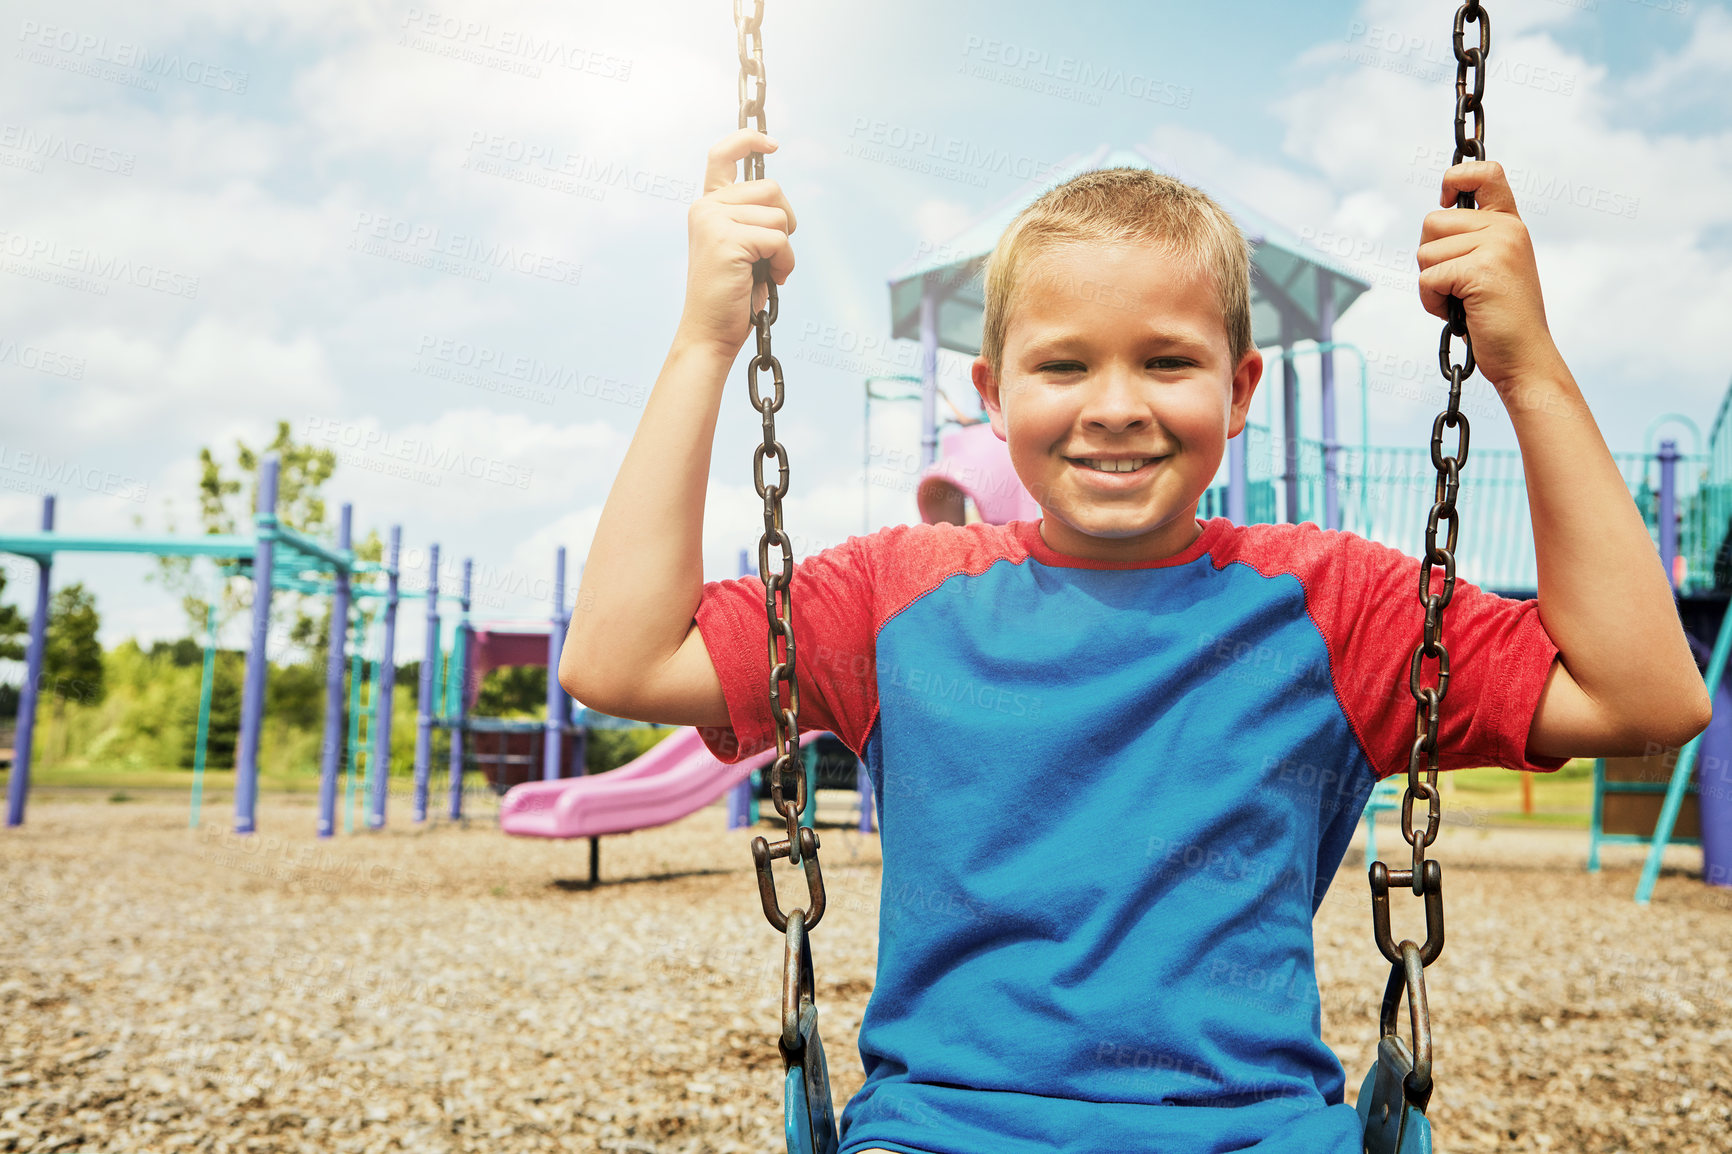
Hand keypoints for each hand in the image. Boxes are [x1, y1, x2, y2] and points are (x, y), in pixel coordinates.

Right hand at [675, 129, 797, 358]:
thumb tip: (778, 200)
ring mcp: (713, 221)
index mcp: (708, 206)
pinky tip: (773, 278)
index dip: (748, 140)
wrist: (710, 332)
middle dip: (785, 221)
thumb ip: (750, 217)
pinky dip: (785, 261)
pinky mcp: (727, 240)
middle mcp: (706, 207)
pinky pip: (779, 238)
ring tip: (771, 270)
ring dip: (786, 247)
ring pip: (778, 215)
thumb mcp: (741, 246)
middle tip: (776, 253)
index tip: (773, 144)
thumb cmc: (731, 294)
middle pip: (771, 188)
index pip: (723, 155)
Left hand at [1416, 162, 1564, 395]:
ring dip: (1431, 285)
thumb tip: (1437, 213)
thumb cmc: (1498, 318)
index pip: (1486, 173)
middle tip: (1456, 286)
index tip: (1445, 199)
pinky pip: (1427, 278)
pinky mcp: (1480, 271)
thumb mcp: (1491, 267)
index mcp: (1509, 224)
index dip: (1455, 176)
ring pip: (1425, 252)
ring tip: (1460, 302)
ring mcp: (1496, 247)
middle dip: (1430, 258)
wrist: (1523, 356)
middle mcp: (1506, 229)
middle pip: (1432, 222)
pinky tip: (1456, 313)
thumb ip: (1471, 239)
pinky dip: (1431, 302)